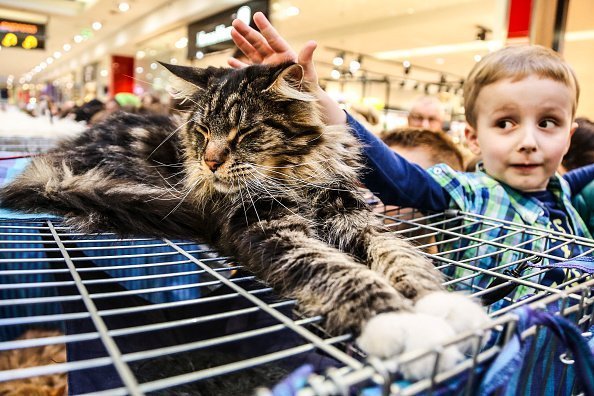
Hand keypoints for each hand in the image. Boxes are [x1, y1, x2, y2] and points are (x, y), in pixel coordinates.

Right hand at [229, 12, 345, 124]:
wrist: (304, 105)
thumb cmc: (308, 88)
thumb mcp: (308, 72)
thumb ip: (306, 58)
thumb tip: (312, 43)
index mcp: (284, 54)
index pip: (273, 38)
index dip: (265, 27)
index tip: (257, 15)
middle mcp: (273, 59)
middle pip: (258, 43)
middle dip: (246, 32)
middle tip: (235, 22)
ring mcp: (266, 69)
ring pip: (251, 53)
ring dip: (241, 43)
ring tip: (232, 32)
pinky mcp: (260, 81)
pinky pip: (247, 72)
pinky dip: (238, 67)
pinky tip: (229, 62)